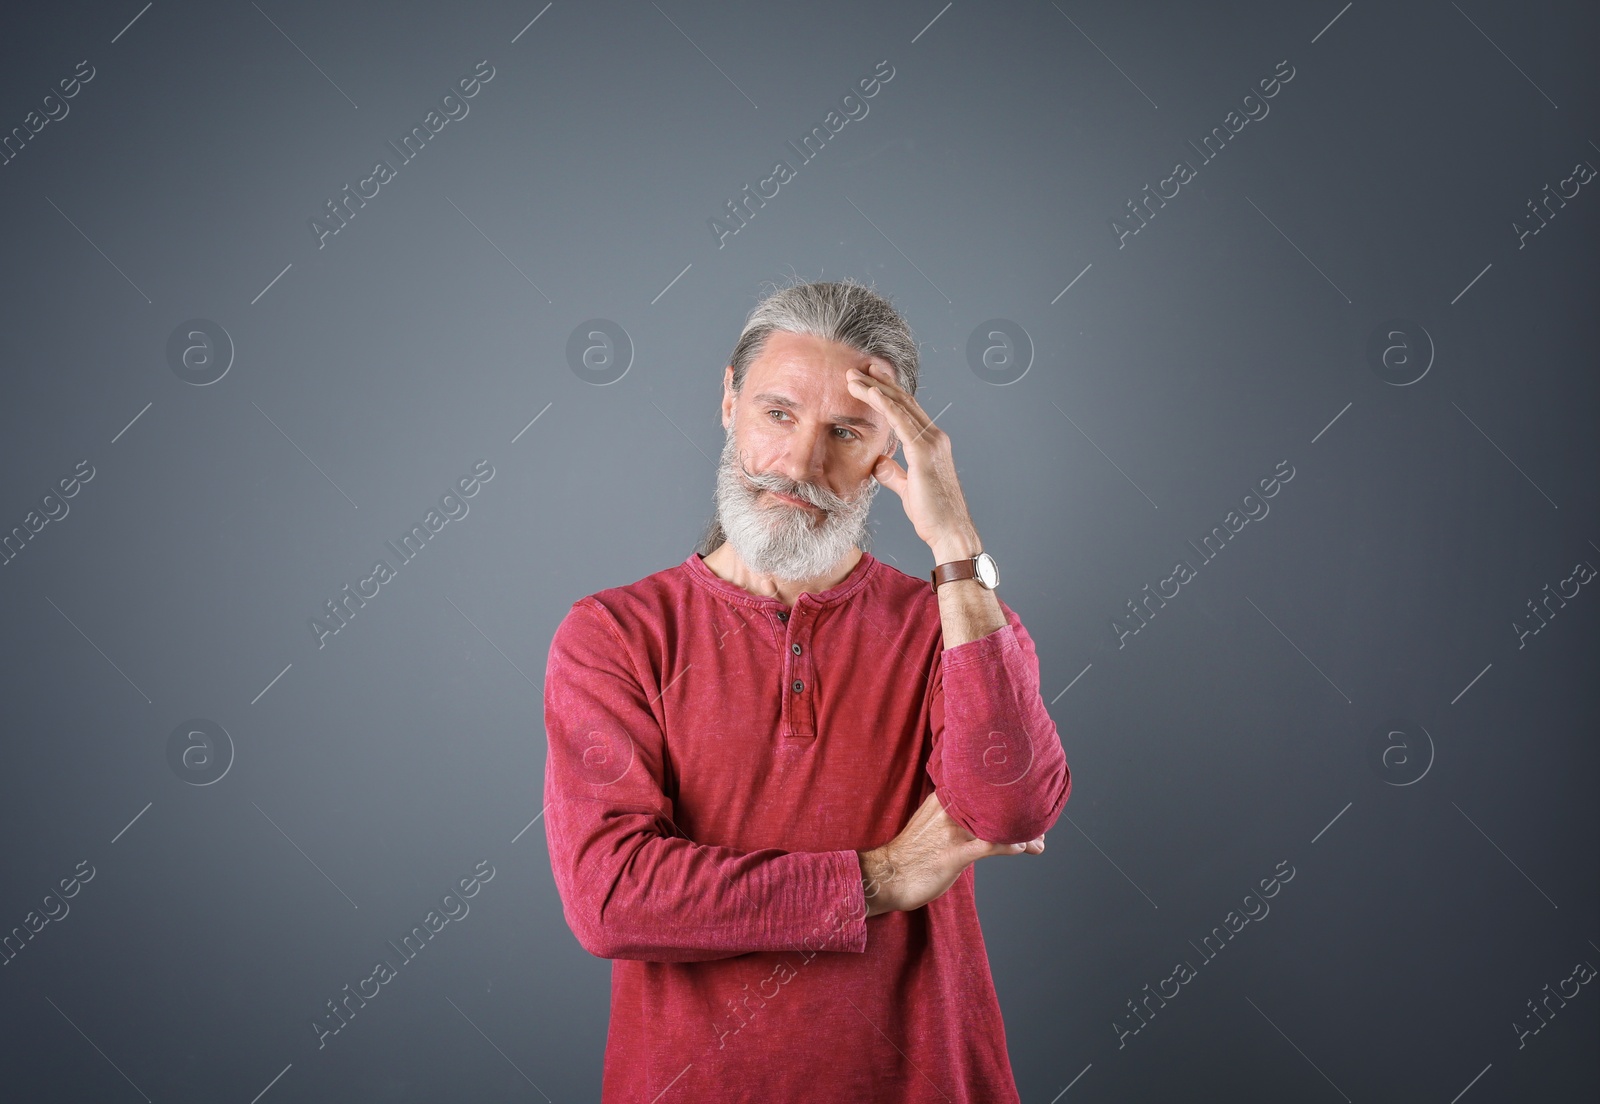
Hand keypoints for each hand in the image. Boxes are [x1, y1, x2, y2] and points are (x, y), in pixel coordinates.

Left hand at [845, 362, 977, 554]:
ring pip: (901, 406)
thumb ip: (894, 474)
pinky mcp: (925, 452)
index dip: (887, 393)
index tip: (869, 380)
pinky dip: (886, 405)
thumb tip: (879, 463)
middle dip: (879, 382)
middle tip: (858, 368)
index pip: (907, 411)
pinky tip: (871, 393)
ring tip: (854, 377)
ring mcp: (932, 442)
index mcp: (931, 444)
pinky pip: (902, 421)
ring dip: (876, 389)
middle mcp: (934, 437)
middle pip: (904, 401)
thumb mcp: (907, 489)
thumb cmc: (933, 515)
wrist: (950, 532)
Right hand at [857, 790, 1044, 917]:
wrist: (888, 875)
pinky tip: (1022, 849)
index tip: (1027, 802)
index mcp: (943, 798)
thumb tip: (982, 818)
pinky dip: (1009, 846)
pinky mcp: (953, 855)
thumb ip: (953, 815)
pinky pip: (989, 846)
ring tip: (1038, 843)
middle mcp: (949, 810)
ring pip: (997, 825)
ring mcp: (952, 832)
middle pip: (994, 806)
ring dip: (1023, 834)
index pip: (982, 788)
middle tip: (1040, 826)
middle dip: (1020, 816)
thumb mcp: (931, 823)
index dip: (1008, 796)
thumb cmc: (912, 853)